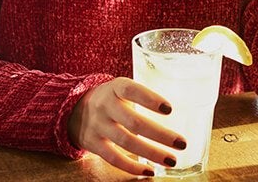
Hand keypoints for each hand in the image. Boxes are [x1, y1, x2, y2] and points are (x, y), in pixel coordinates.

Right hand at [68, 77, 185, 175]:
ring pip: (126, 141)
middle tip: (182, 143)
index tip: (170, 109)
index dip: (150, 99)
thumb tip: (179, 112)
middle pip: (133, 121)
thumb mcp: (122, 89)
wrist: (75, 110)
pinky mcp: (92, 144)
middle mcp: (105, 105)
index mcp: (115, 87)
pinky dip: (132, 166)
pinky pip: (113, 158)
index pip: (132, 90)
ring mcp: (97, 125)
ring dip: (151, 153)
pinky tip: (150, 170)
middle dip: (160, 134)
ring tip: (172, 160)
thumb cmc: (112, 99)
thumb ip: (143, 98)